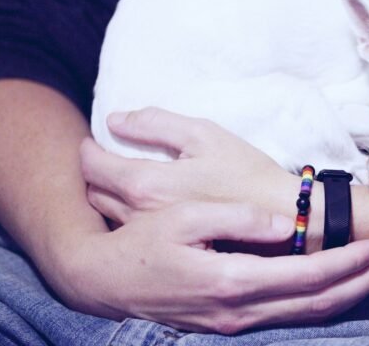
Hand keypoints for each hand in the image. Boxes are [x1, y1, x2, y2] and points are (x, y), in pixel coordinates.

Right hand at [57, 201, 368, 332]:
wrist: (104, 281)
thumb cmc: (144, 241)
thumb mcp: (185, 216)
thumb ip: (238, 219)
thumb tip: (285, 223)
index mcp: (233, 281)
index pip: (308, 277)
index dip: (348, 263)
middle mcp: (240, 310)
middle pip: (318, 302)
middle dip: (362, 282)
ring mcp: (236, 322)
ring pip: (307, 315)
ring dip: (349, 294)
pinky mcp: (231, 323)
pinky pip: (289, 317)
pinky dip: (321, 302)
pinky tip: (339, 288)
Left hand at [81, 107, 294, 221]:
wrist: (280, 218)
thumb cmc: (246, 173)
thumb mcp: (205, 134)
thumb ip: (157, 123)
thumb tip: (116, 120)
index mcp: (146, 184)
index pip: (93, 166)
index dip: (88, 149)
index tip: (94, 141)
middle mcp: (139, 215)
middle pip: (94, 192)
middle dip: (94, 173)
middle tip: (106, 159)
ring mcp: (151, 237)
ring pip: (107, 214)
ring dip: (106, 195)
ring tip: (122, 180)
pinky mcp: (166, 249)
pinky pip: (128, 230)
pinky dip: (124, 214)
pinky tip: (143, 204)